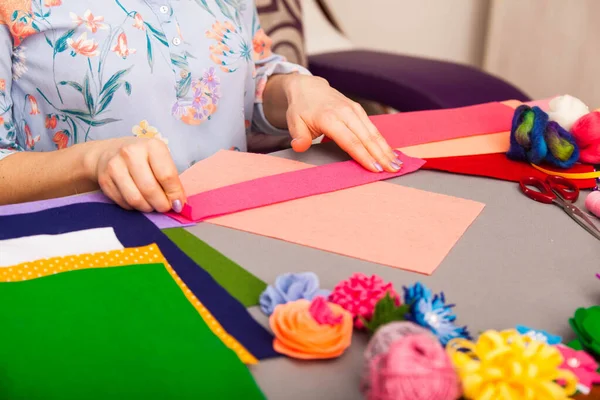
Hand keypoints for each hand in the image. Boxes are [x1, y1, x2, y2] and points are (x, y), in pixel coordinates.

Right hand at [83, 137, 185, 212]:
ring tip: (152, 205)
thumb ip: (170, 178)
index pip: (167, 175)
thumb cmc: (142, 157)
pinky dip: (134, 207)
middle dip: (161, 204)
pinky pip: (123, 202)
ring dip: (148, 207)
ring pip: (135, 199)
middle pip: (150, 189)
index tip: (179, 204)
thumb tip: (178, 203)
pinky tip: (138, 200)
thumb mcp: (159, 159)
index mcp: (152, 145)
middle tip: (165, 207)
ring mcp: (115, 166)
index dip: (174, 194)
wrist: (109, 152)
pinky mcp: (104, 180)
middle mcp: (131, 153)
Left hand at [283, 75, 400, 172]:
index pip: (350, 141)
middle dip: (381, 155)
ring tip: (397, 164)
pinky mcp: (359, 110)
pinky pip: (373, 127)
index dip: (363, 156)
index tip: (375, 169)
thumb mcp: (294, 122)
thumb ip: (298, 136)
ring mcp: (354, 110)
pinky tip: (391, 152)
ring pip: (373, 132)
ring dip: (386, 148)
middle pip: (366, 137)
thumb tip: (300, 147)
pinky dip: (383, 141)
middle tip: (393, 170)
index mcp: (329, 117)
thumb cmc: (301, 108)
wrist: (308, 88)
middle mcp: (345, 112)